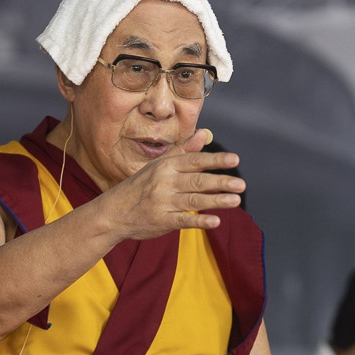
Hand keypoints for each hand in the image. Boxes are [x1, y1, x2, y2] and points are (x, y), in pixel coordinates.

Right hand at [104, 127, 245, 239]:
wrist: (113, 212)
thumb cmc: (139, 186)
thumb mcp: (158, 164)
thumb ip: (183, 150)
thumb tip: (205, 133)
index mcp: (166, 166)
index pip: (195, 161)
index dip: (215, 161)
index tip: (235, 160)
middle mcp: (165, 182)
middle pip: (197, 181)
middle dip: (220, 182)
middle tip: (241, 184)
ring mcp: (163, 202)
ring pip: (194, 200)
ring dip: (216, 201)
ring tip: (236, 201)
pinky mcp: (161, 221)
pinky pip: (183, 220)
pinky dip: (199, 221)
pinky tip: (215, 221)